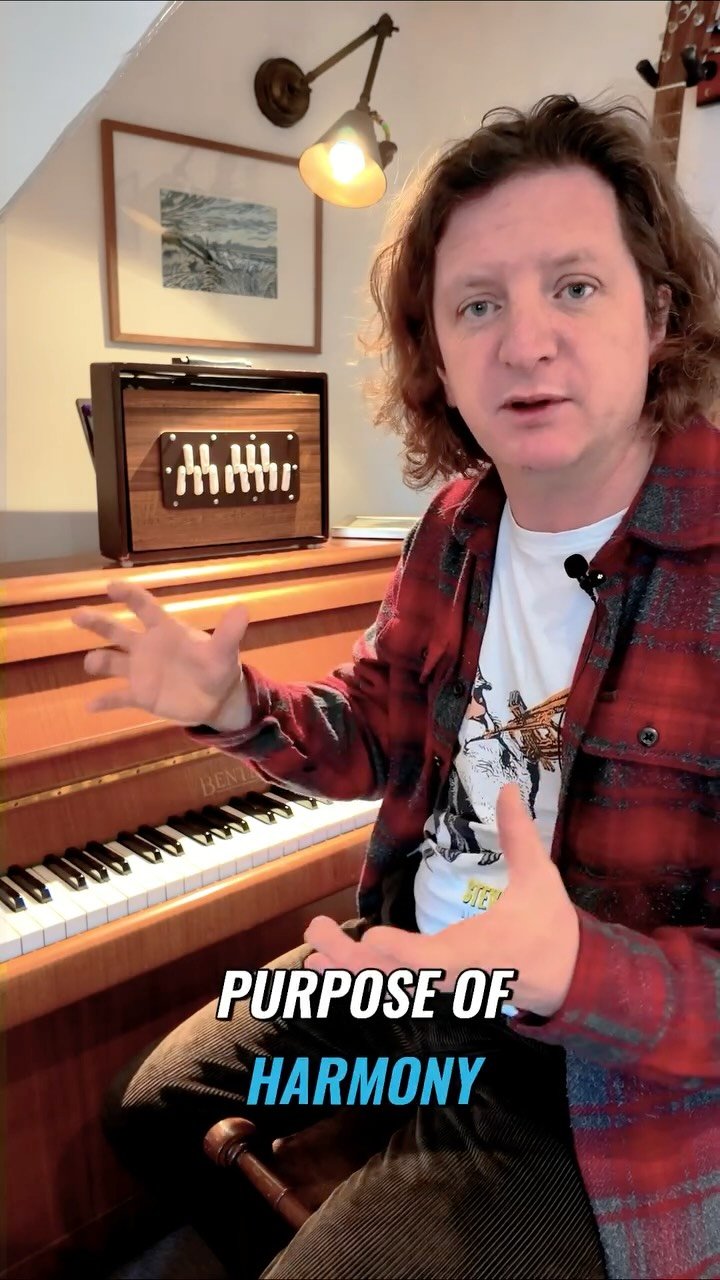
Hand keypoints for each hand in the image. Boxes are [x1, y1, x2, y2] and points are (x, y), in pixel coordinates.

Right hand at [71, 582, 251, 729]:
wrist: (217, 699)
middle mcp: (147, 647)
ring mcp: (141, 671)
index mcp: (166, 630)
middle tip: (77, 615)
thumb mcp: (224, 651)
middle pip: (116, 631)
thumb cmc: (218, 668)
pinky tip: (90, 706)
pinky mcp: (141, 695)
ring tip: (92, 663)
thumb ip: (229, 632)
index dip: (128, 595)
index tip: (110, 586)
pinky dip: (104, 701)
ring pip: (111, 662)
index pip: (144, 607)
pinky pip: (117, 697)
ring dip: (98, 662)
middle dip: (97, 623)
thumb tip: (243, 609)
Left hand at [304, 784, 580, 1017]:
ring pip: (387, 986)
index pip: (433, 960)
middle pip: (394, 976)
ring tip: (309, 953)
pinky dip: (356, 977)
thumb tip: (508, 786)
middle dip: (351, 959)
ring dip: (346, 970)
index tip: (372, 937)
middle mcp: (451, 974)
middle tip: (315, 930)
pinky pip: (390, 987)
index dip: (402, 953)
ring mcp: (440, 984)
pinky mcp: (434, 986)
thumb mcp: (540, 878)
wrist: (567, 979)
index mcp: (476, 949)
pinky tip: (323, 966)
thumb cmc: (551, 928)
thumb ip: (519, 834)